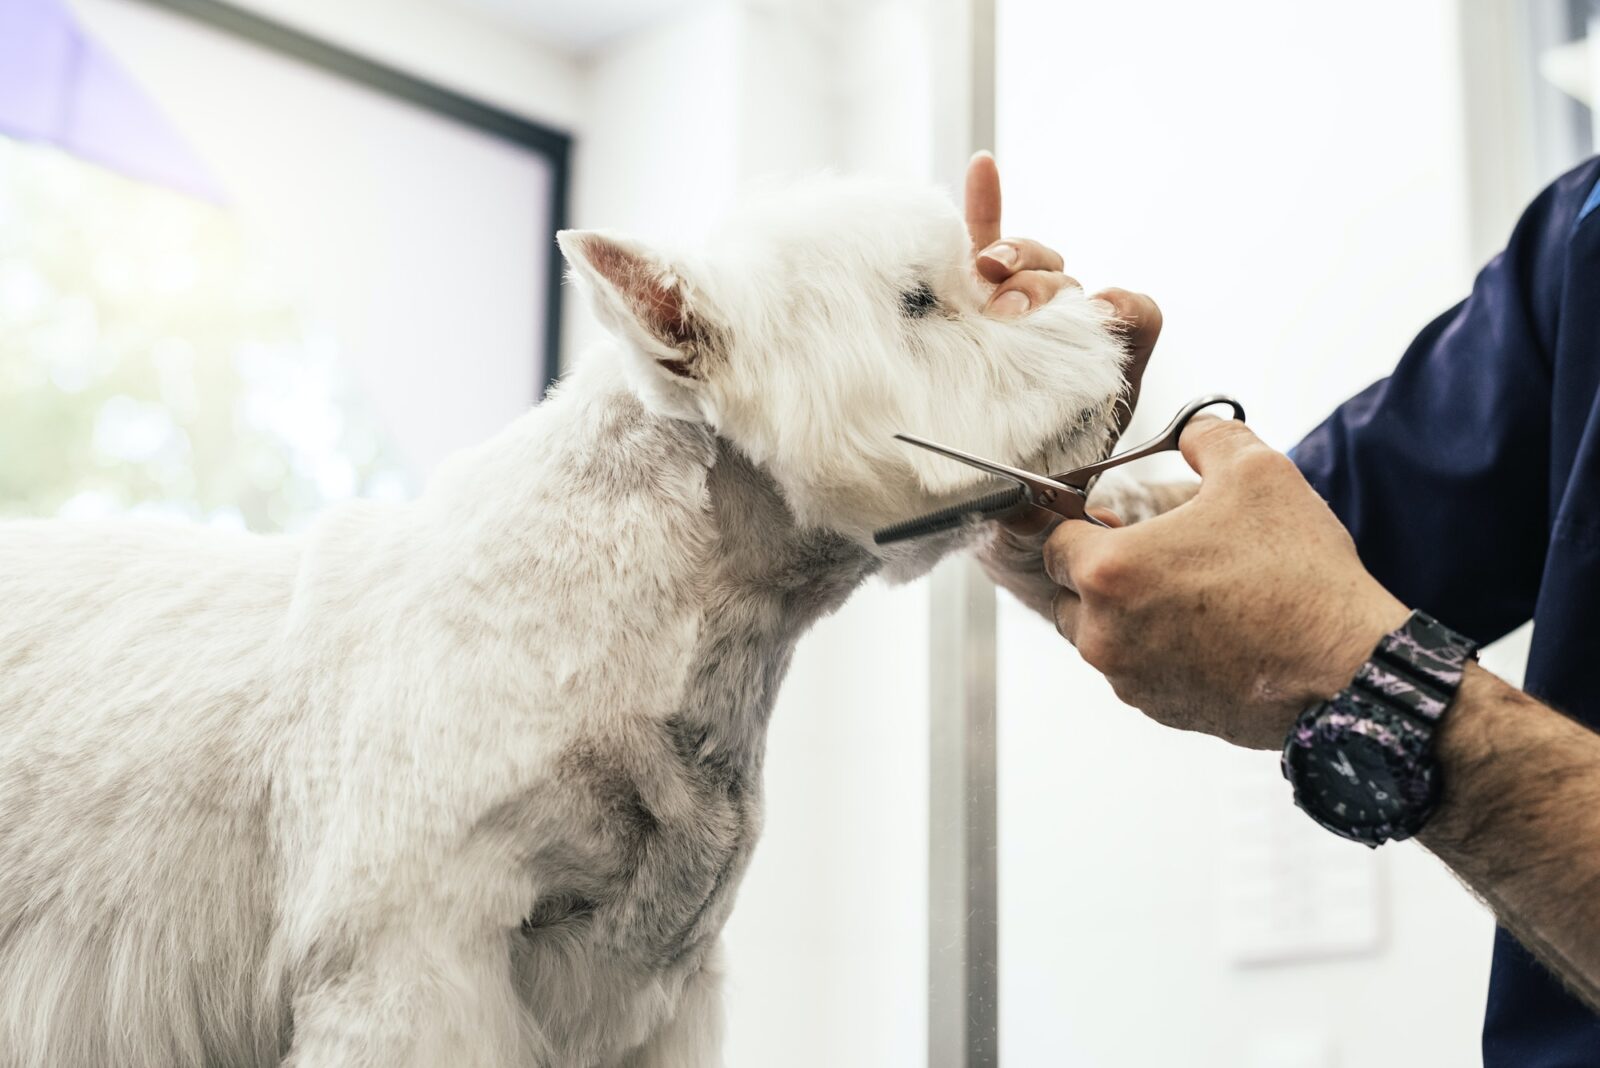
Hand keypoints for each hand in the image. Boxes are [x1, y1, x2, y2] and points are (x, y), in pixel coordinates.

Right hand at [963, 152, 1163, 607]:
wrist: (988, 521)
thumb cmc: (1030, 521)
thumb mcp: (1053, 519)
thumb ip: (1056, 507)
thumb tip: (1046, 493)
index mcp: (1101, 378)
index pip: (1130, 314)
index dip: (1112, 308)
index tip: (1088, 316)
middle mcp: (1064, 342)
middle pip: (1070, 284)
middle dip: (1046, 288)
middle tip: (1014, 313)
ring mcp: (1016, 322)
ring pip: (1030, 264)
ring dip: (1015, 257)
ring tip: (989, 274)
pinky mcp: (969, 311)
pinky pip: (981, 249)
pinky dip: (985, 210)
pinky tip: (984, 169)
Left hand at [1043, 417, 1410, 749]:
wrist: (1346, 670)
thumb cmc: (1299, 574)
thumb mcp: (1258, 472)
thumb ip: (1207, 438)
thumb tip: (1191, 432)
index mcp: (1109, 571)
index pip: (1052, 540)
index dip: (1079, 522)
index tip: (1112, 518)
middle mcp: (1103, 633)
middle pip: (1066, 592)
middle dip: (1097, 571)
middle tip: (1154, 553)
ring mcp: (1128, 679)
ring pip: (1097, 636)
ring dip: (1123, 613)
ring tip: (1185, 591)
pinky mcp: (1158, 711)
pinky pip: (1135, 672)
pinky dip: (1155, 650)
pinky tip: (1206, 632)